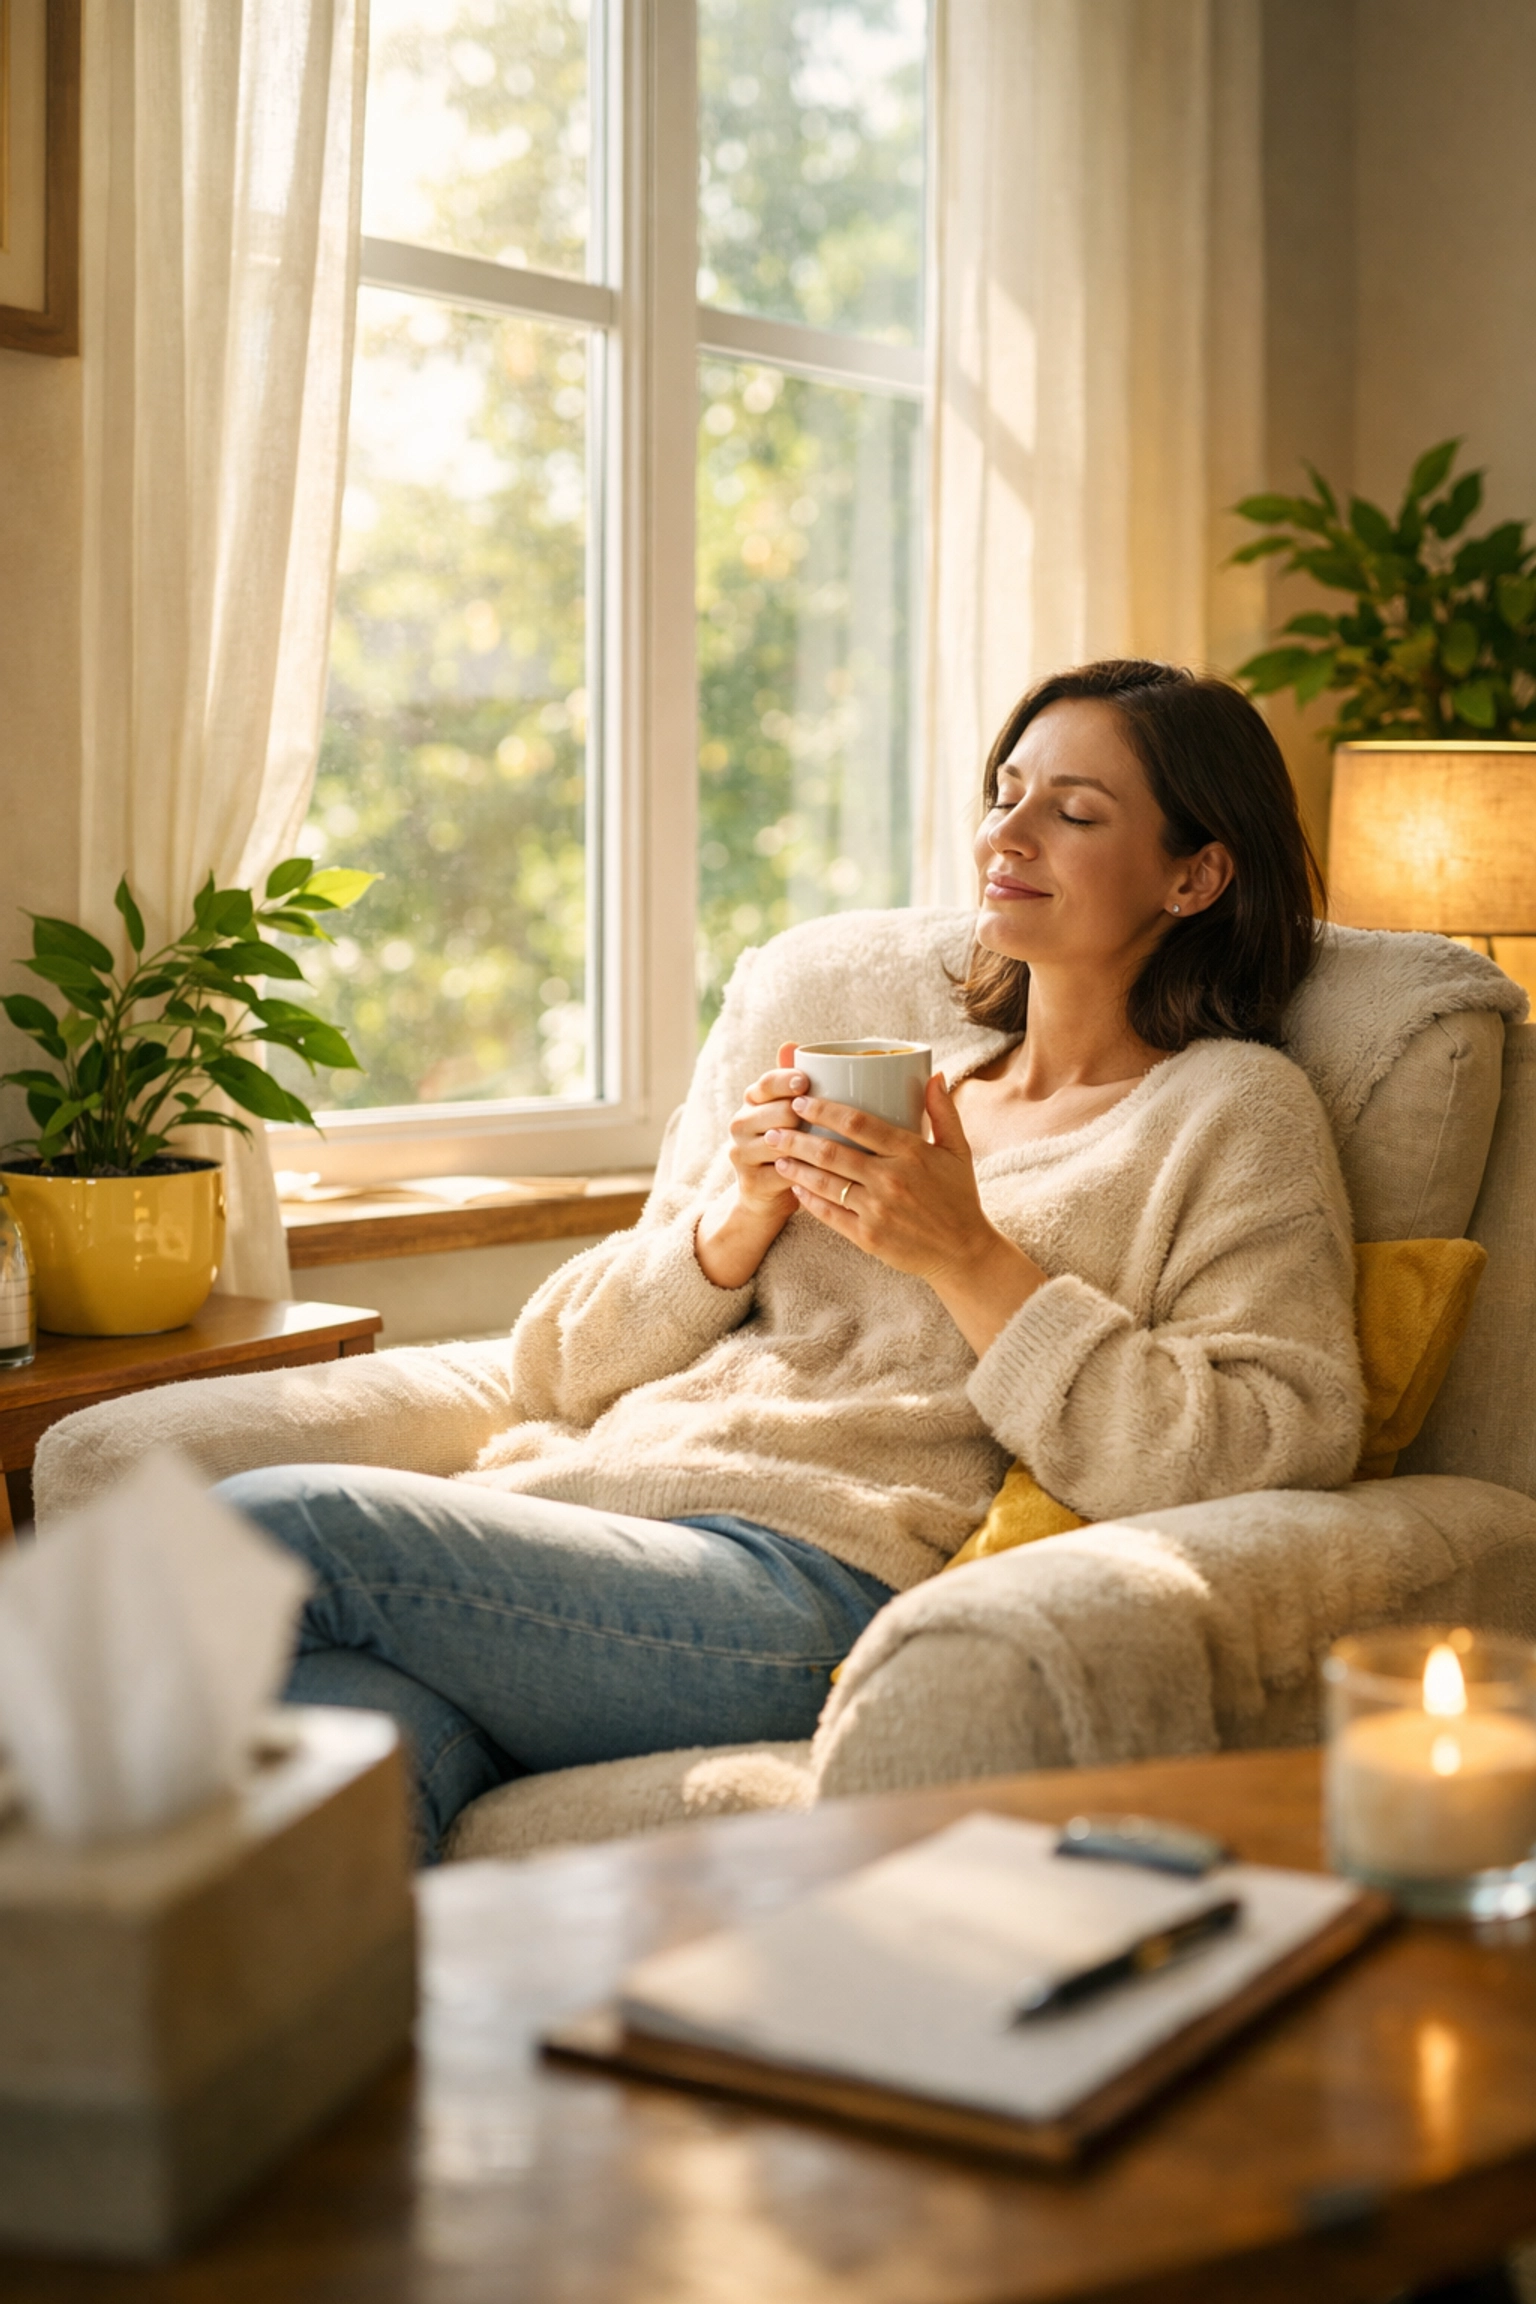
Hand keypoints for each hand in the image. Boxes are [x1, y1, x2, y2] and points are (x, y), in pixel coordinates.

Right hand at [728, 1043, 809, 1215]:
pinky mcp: (751, 1182)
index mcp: (751, 1100)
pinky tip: (826, 1172)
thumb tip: (792, 1044)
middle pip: (776, 1112)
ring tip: (834, 1148)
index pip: (766, 1083)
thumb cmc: (789, 1145)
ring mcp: (742, 1153)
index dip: (786, 1081)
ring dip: (809, 1145)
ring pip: (780, 1142)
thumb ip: (792, 1083)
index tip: (805, 1082)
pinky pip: (785, 1172)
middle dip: (802, 1116)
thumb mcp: (792, 1112)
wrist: (767, 1196)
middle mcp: (740, 1124)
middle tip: (826, 1123)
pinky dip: (807, 1172)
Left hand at [767, 1074, 1047, 1354]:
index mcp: (912, 1152)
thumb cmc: (959, 1197)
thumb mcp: (959, 1150)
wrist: (964, 1252)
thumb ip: (944, 1111)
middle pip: (832, 1153)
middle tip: (775, 1128)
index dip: (825, 1111)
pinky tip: (795, 1188)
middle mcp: (891, 1180)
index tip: (802, 1102)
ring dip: (796, 1168)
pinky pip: (830, 1215)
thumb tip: (934, 1074)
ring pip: (825, 1183)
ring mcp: (878, 1210)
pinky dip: (809, 1200)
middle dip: (797, 1139)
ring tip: (776, 1155)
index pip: (858, 1123)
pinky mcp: (868, 1237)